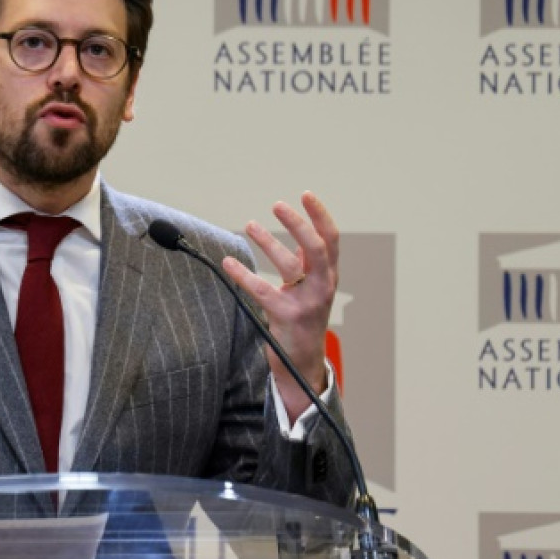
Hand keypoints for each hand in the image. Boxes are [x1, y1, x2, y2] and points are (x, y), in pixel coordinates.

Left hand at [220, 192, 338, 421]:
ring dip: (268, 242)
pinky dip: (243, 274)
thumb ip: (309, 264)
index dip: (320, 215)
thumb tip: (300, 234)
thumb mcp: (313, 289)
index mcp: (328, 276)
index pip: (331, 240)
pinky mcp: (286, 317)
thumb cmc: (304, 321)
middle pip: (317, 248)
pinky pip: (262, 290)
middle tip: (278, 205)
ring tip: (250, 225)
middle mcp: (323, 287)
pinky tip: (228, 263)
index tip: (305, 195)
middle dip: (298, 223)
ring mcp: (306, 303)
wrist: (302, 363)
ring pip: (289, 266)